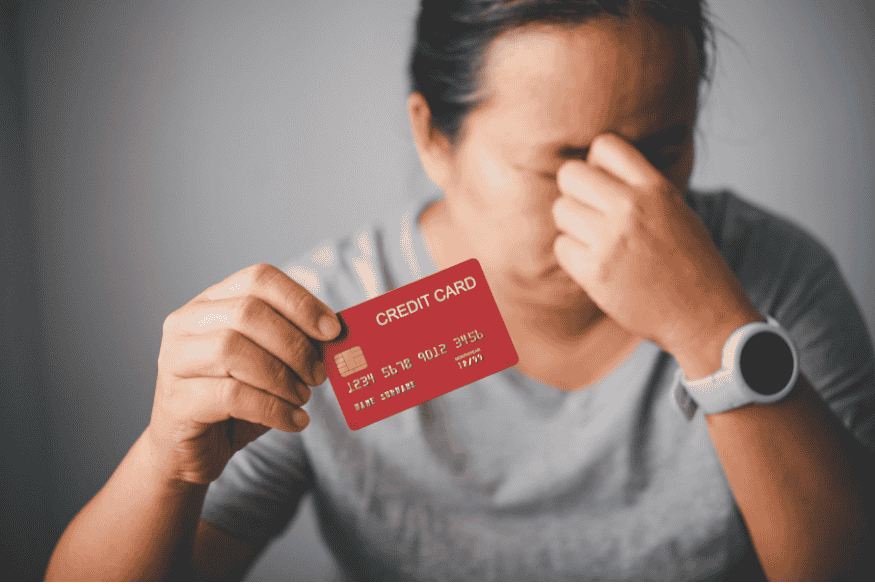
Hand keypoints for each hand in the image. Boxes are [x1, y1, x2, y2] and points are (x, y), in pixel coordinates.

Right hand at [147, 263, 340, 484]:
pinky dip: (272, 409)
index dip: (301, 301)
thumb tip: (336, 335)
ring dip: (281, 376)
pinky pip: (230, 395)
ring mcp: (174, 359)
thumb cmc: (236, 402)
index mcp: (213, 302)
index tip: (333, 330)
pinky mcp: (175, 400)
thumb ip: (295, 344)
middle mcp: (186, 322)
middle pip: (248, 312)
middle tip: (319, 375)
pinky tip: (293, 420)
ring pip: (233, 349)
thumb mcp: (269, 364)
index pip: (259, 278)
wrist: (191, 451)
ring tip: (302, 398)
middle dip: (295, 344)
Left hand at [551, 132, 755, 356]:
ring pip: (561, 210)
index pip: (604, 146)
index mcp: (656, 188)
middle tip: (590, 215)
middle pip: (570, 174)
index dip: (596, 165)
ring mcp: (611, 240)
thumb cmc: (691, 264)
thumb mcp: (678, 211)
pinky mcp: (596, 272)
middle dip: (574, 193)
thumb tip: (596, 170)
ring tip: (595, 242)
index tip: (604, 186)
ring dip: (572, 226)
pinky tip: (594, 264)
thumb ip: (641, 189)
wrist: (704, 316)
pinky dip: (572, 255)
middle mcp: (632, 208)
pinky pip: (561, 247)